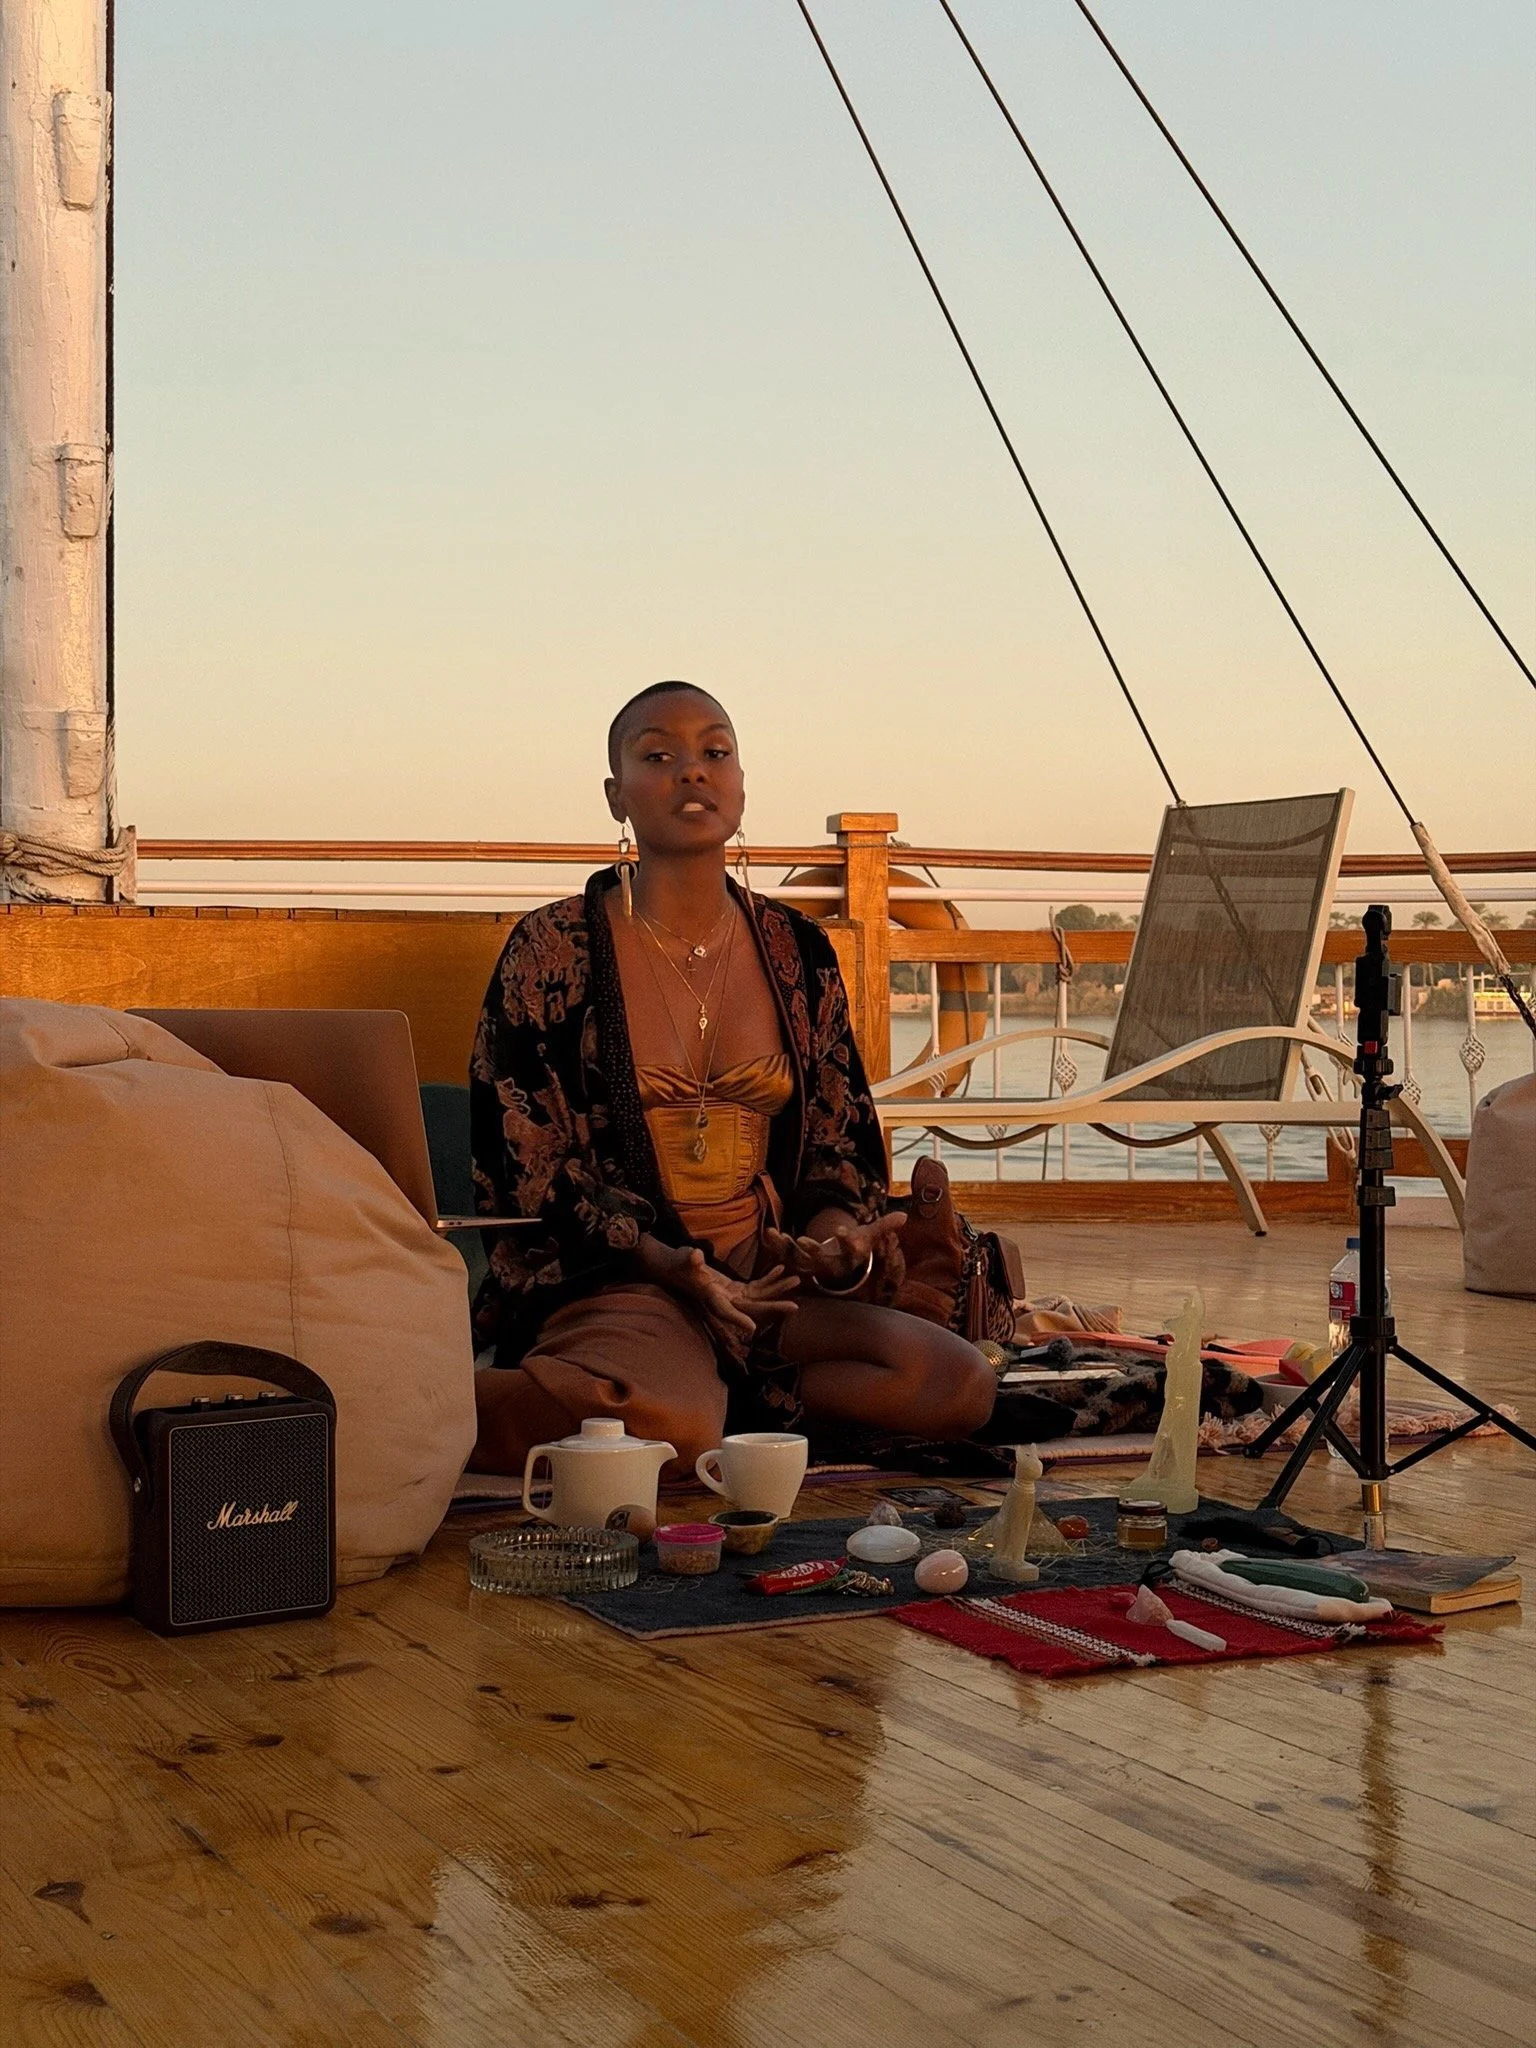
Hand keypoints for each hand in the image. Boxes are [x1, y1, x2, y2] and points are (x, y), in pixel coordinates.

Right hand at [664, 1246, 799, 1359]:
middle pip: (751, 1308)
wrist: (677, 1268)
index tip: (754, 1328)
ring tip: (797, 1280)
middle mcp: (725, 1301)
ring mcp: (732, 1296)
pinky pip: (756, 1287)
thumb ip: (690, 1260)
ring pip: (758, 1297)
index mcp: (711, 1298)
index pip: (725, 1311)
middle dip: (773, 1307)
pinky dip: (768, 1279)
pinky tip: (780, 1269)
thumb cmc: (678, 1264)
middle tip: (795, 1307)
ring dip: (777, 1290)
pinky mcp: (735, 1289)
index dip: (738, 1319)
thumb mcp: (684, 1260)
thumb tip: (695, 1255)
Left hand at [762, 1211, 905, 1302]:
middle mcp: (829, 1263)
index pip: (849, 1249)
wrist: (838, 1263)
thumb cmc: (855, 1246)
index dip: (846, 1241)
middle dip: (811, 1249)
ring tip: (777, 1234)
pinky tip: (768, 1232)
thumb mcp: (870, 1235)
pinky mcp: (797, 1260)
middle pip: (820, 1258)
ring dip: (786, 1248)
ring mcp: (811, 1263)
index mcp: (847, 1256)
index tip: (842, 1231)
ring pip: (798, 1258)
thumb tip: (904, 1217)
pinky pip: (784, 1254)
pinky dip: (775, 1245)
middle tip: (803, 1240)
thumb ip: (885, 1226)